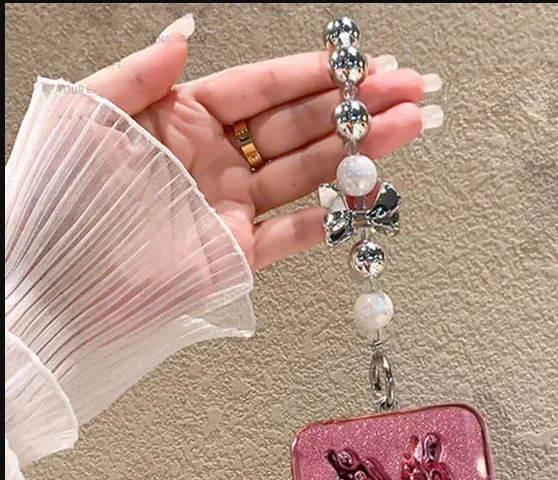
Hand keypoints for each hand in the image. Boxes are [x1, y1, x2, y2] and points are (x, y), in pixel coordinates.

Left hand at [80, 14, 441, 271]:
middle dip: (357, 108)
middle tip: (407, 92)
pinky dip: (332, 217)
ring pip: (309, 172)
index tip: (361, 64)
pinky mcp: (238, 253)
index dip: (316, 74)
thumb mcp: (88, 109)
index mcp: (181, 119)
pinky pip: (295, 232)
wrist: (58, 281)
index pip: (264, 87)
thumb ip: (141, 70)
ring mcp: (231, 206)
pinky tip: (367, 195)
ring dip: (361, 152)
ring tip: (408, 129)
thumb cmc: (59, 194)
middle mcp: (213, 160)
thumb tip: (182, 29)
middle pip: (300, 125)